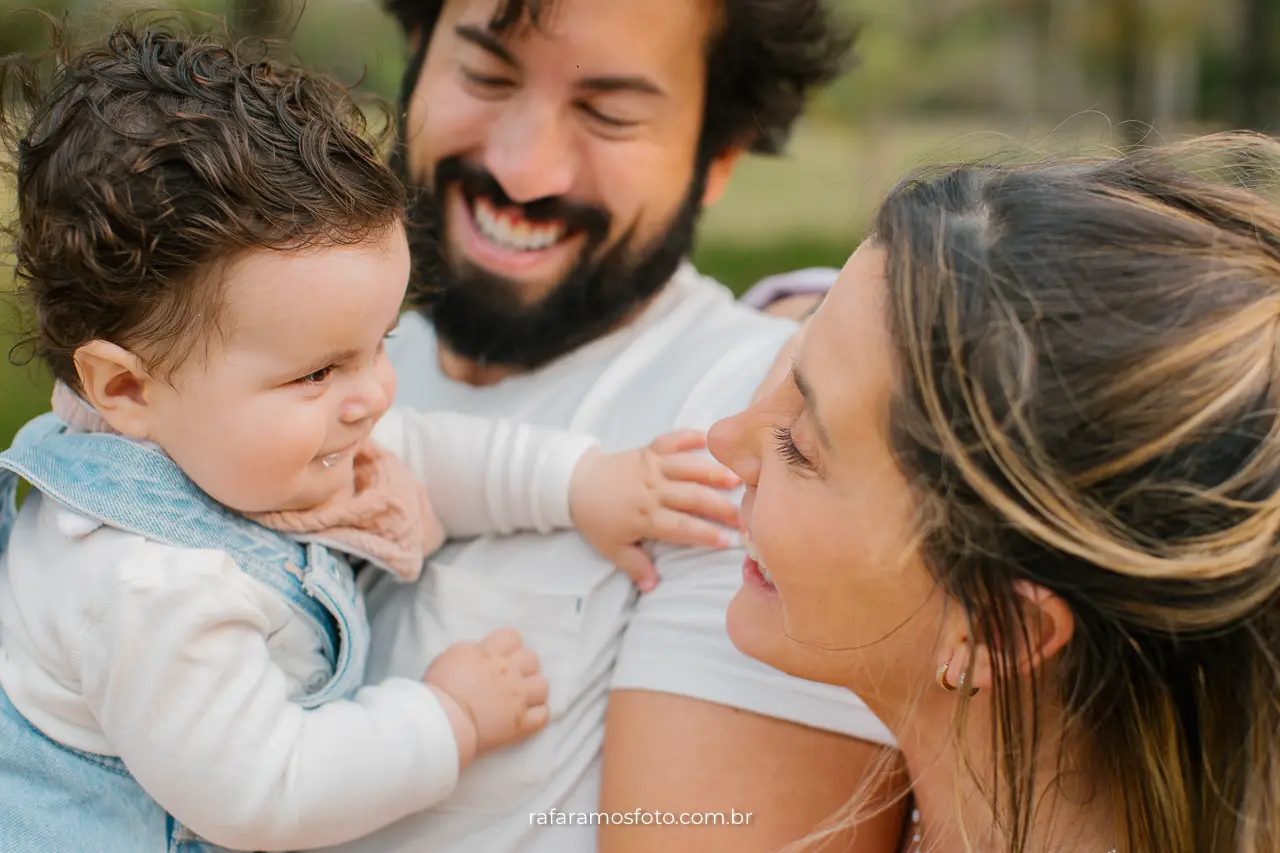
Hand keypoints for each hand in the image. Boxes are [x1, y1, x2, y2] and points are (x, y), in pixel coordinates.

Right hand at [423, 628, 549, 766]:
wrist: (443, 722)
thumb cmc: (439, 689)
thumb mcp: (451, 657)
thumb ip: (472, 652)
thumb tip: (482, 652)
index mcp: (490, 654)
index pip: (512, 637)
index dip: (508, 645)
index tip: (500, 655)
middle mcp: (508, 672)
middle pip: (531, 659)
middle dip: (523, 666)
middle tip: (510, 678)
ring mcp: (517, 698)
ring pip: (542, 686)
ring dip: (533, 690)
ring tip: (520, 698)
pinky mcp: (520, 724)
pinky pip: (542, 715)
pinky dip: (536, 715)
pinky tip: (525, 716)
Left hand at [568, 430, 741, 592]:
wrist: (576, 484)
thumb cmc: (598, 519)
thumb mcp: (613, 548)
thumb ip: (635, 566)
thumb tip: (652, 587)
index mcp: (645, 516)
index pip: (681, 527)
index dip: (706, 534)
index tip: (728, 541)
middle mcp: (652, 490)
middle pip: (692, 497)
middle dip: (720, 507)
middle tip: (744, 516)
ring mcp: (652, 467)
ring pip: (687, 468)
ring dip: (713, 472)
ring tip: (738, 479)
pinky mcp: (649, 450)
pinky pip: (672, 440)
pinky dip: (690, 437)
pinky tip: (710, 439)